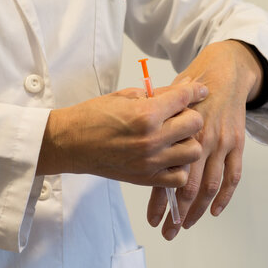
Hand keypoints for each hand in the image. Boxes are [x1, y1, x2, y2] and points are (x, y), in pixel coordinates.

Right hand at [37, 79, 207, 187]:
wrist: (69, 144)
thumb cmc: (92, 117)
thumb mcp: (124, 96)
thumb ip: (156, 94)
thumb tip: (182, 89)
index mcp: (145, 114)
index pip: (184, 98)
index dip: (194, 90)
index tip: (198, 90)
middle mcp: (151, 139)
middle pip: (194, 124)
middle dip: (189, 115)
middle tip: (178, 115)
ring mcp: (150, 162)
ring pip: (193, 151)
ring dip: (187, 142)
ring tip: (173, 138)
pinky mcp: (145, 179)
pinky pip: (179, 178)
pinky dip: (179, 167)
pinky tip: (168, 157)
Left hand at [147, 40, 263, 239]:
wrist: (224, 72)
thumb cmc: (190, 87)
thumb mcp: (166, 101)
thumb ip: (154, 127)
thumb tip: (134, 150)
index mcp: (179, 131)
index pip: (168, 175)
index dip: (160, 201)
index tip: (152, 219)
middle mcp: (201, 140)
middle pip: (189, 186)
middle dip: (177, 214)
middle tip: (167, 232)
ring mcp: (221, 143)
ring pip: (210, 186)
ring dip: (198, 211)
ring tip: (185, 226)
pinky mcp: (236, 144)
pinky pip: (233, 175)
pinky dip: (225, 196)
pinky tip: (215, 211)